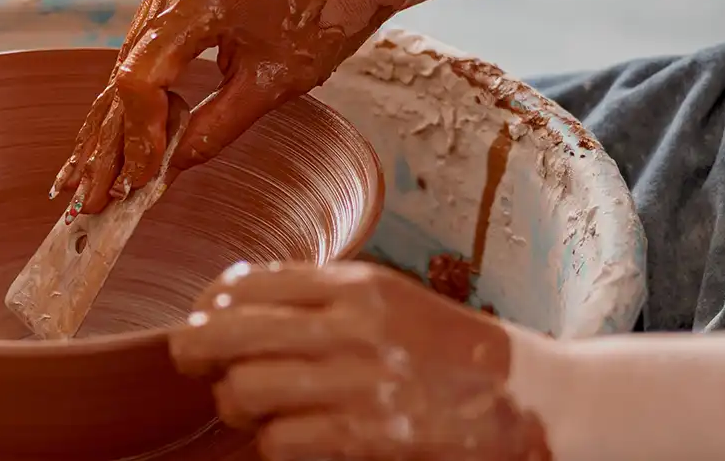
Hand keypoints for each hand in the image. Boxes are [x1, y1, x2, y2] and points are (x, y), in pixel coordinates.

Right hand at [52, 0, 425, 214]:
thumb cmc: (325, 18)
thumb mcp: (275, 84)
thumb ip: (217, 127)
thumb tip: (168, 172)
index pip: (143, 77)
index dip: (138, 135)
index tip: (141, 181)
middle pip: (124, 75)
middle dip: (109, 144)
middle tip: (89, 201)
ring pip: (125, 69)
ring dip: (109, 129)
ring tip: (85, 183)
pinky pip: (141, 56)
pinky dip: (128, 102)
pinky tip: (105, 141)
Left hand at [169, 261, 554, 460]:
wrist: (529, 399)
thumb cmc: (451, 351)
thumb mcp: (390, 300)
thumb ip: (320, 297)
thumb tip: (231, 301)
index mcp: (354, 286)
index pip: (244, 282)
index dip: (207, 305)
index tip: (202, 320)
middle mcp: (351, 327)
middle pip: (226, 332)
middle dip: (196, 351)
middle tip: (195, 366)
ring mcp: (356, 384)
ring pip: (243, 390)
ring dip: (237, 404)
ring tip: (252, 408)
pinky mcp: (365, 437)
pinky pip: (280, 440)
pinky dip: (275, 443)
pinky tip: (293, 438)